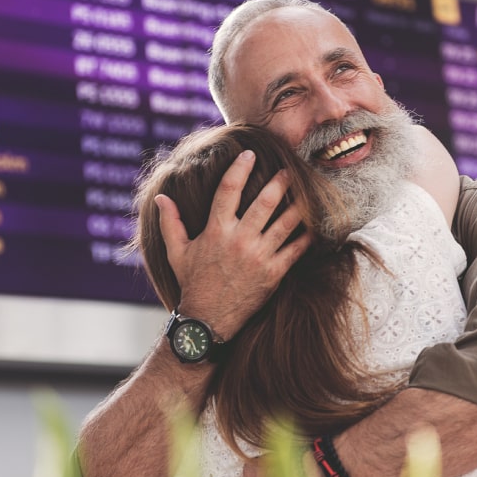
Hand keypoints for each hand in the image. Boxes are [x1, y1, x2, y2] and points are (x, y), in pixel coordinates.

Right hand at [156, 149, 311, 339]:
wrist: (208, 321)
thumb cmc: (193, 283)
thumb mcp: (177, 252)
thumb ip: (170, 223)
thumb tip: (161, 198)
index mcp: (215, 230)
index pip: (228, 189)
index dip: (240, 168)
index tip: (249, 155)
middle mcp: (238, 240)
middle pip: (265, 202)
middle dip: (279, 182)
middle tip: (289, 169)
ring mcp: (258, 256)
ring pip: (285, 223)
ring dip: (298, 204)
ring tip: (307, 191)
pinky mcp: (273, 273)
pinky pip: (296, 249)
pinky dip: (307, 236)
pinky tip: (315, 224)